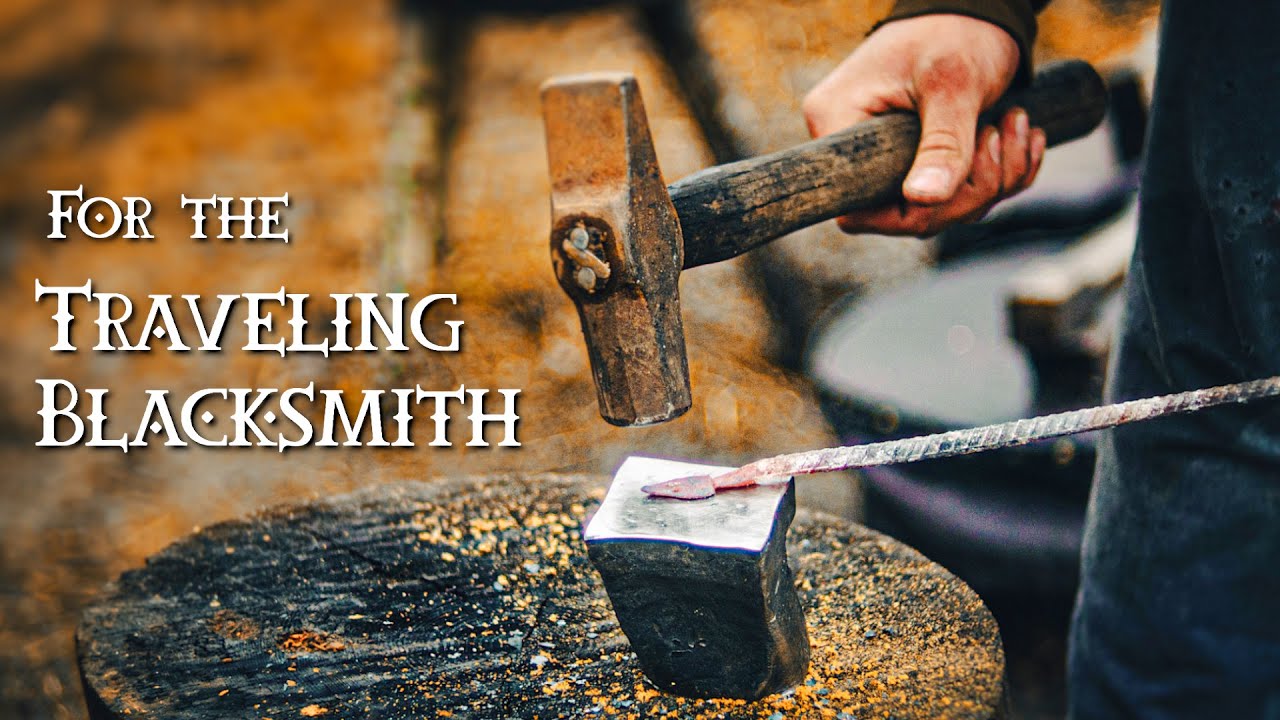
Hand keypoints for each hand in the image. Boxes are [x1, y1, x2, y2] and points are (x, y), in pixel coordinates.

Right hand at [802, 14, 1046, 236]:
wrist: (976, 7)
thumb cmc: (956, 32)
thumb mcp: (954, 84)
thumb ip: (943, 143)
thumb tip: (924, 201)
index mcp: (838, 122)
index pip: (856, 207)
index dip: (912, 211)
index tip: (964, 173)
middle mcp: (850, 146)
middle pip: (902, 213)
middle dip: (968, 189)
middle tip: (1004, 134)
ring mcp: (881, 156)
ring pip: (935, 207)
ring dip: (991, 178)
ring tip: (1016, 123)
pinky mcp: (912, 159)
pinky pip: (952, 194)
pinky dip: (996, 174)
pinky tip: (1019, 136)